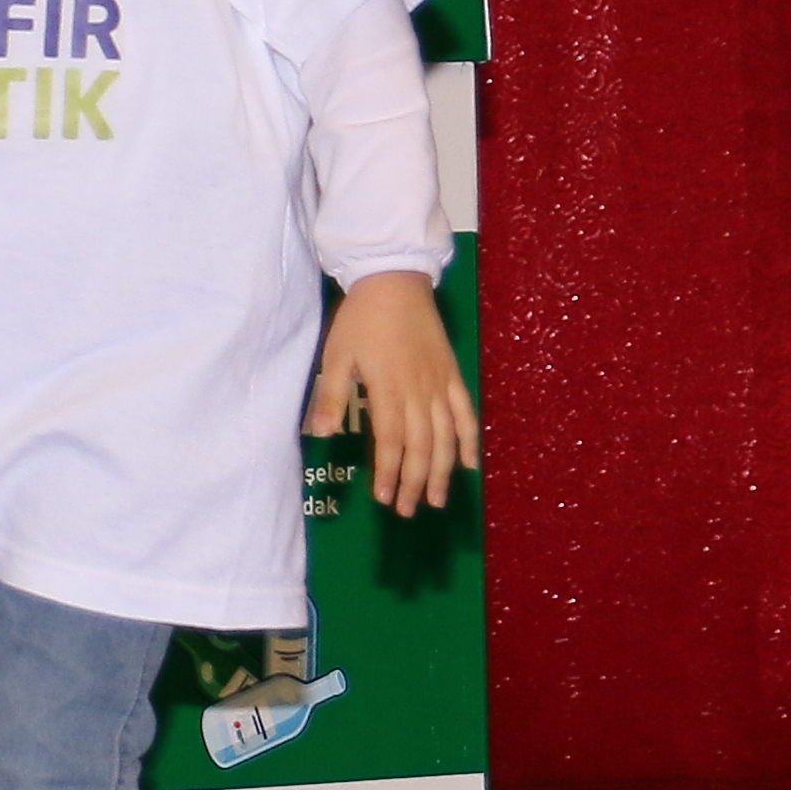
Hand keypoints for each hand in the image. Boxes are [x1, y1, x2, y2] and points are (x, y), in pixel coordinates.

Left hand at [306, 272, 474, 514]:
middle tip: (406, 510)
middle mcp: (420, 392)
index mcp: (389, 389)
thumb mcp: (336, 355)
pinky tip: (469, 465)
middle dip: (413, 482)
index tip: (383, 498)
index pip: (390, 441)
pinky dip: (469, 440)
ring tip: (435, 499)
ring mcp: (440, 384)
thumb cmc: (361, 319)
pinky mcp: (453, 374)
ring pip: (446, 436)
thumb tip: (320, 434)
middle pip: (421, 446)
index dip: (388, 472)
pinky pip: (465, 413)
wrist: (395, 280)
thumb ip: (332, 396)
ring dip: (442, 471)